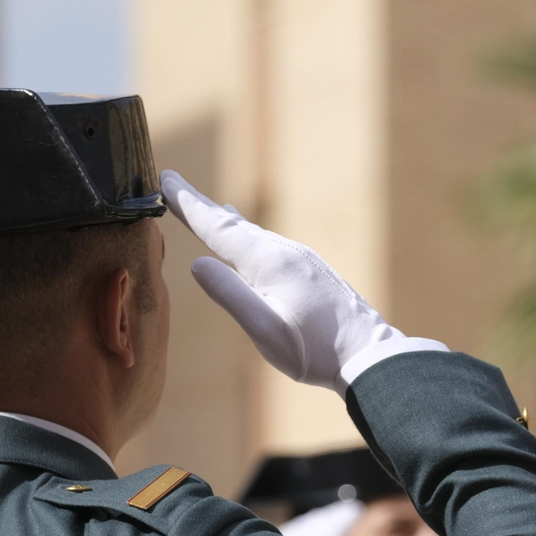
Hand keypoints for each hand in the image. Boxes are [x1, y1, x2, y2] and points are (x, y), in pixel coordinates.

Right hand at [162, 170, 417, 392]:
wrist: (369, 355)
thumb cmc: (315, 350)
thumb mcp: (265, 329)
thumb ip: (231, 295)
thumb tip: (197, 264)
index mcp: (268, 261)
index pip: (218, 227)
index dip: (188, 204)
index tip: (166, 180)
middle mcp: (285, 251)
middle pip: (233, 223)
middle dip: (201, 205)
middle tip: (174, 183)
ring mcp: (301, 259)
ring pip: (254, 232)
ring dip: (226, 220)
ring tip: (210, 207)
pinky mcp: (311, 271)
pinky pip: (270, 243)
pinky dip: (249, 234)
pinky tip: (251, 239)